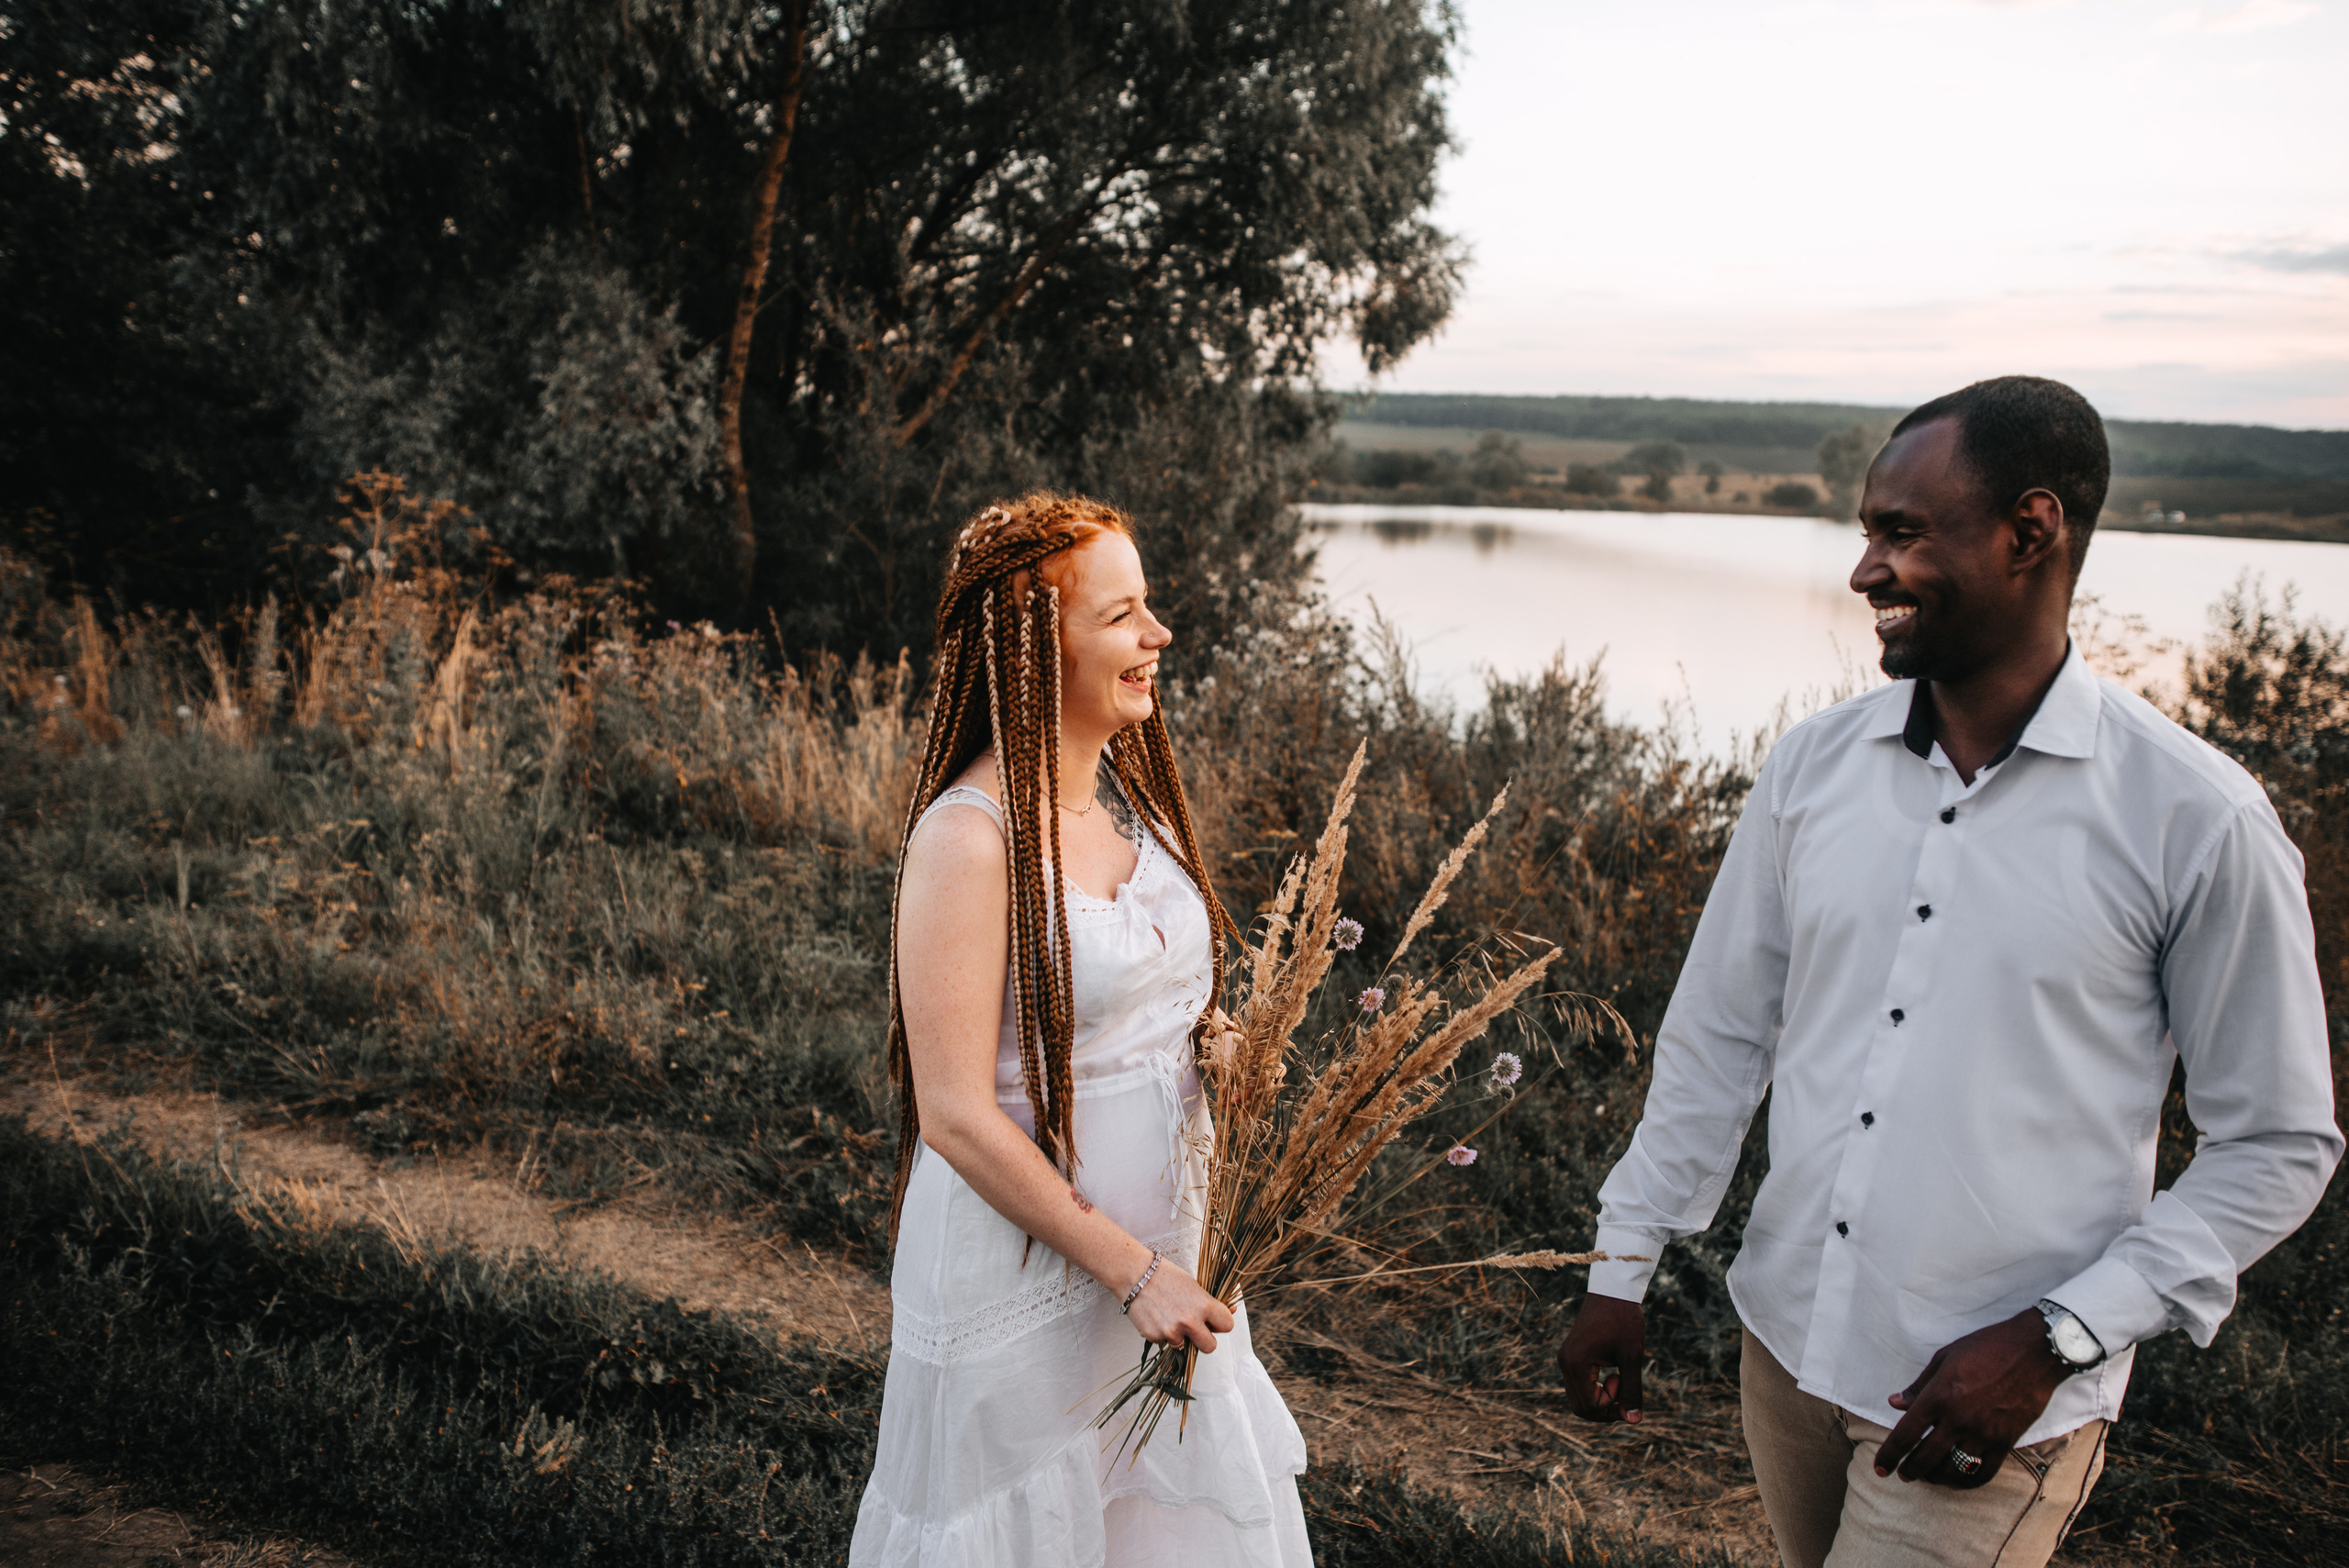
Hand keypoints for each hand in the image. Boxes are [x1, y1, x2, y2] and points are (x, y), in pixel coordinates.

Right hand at [1124, 1258, 1233, 1353]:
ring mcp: (1171, 1332)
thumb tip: (1231, 1312)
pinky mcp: (1155, 1337)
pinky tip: (1156, 1316)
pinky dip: (1162, 1333)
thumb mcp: (1194, 1285)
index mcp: (1204, 1305)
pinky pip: (1165, 1342)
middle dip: (1205, 1340)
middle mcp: (1189, 1321)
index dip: (1221, 1323)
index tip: (1215, 1321)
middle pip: (1210, 1347)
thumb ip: (1210, 1303)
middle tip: (1196, 1329)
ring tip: (1169, 1315)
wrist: (1134, 1274)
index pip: (1228, 1326)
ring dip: (1179, 1335)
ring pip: (1184, 1345)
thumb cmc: (1165, 1275)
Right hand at [1557, 1293, 1647, 1422]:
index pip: (1590, 1406)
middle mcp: (1565, 1363)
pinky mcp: (1572, 1355)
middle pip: (1580, 1407)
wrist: (1613, 1289)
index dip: (1613, 1406)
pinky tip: (1614, 1372)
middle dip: (1605, 1409)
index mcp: (1576, 1363)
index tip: (1626, 1383)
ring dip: (1601, 1398)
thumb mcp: (1632, 1357)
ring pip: (1579, 1397)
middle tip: (1625, 1391)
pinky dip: (1597, 1387)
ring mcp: (1566, 1358)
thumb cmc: (1624, 1320)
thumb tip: (1633, 1420)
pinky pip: (1580, 1383)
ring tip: (1620, 1379)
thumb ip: (1632, 1390)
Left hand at [1874, 1308, 2067, 1486]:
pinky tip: (1958, 1479)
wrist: (2034, 1350)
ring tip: (1929, 1476)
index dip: (1889, 1456)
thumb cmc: (1986, 1347)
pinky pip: (1985, 1473)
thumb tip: (1895, 1403)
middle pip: (1926, 1458)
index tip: (1880, 1468)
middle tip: (1904, 1475)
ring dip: (1937, 1478)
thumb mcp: (1944, 1357)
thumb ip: (1919, 1385)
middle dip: (1910, 1471)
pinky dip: (1968, 1481)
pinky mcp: (2007, 1441)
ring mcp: (1984, 1433)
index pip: (1905, 1435)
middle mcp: (1959, 1419)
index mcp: (1939, 1396)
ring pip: (1953, 1470)